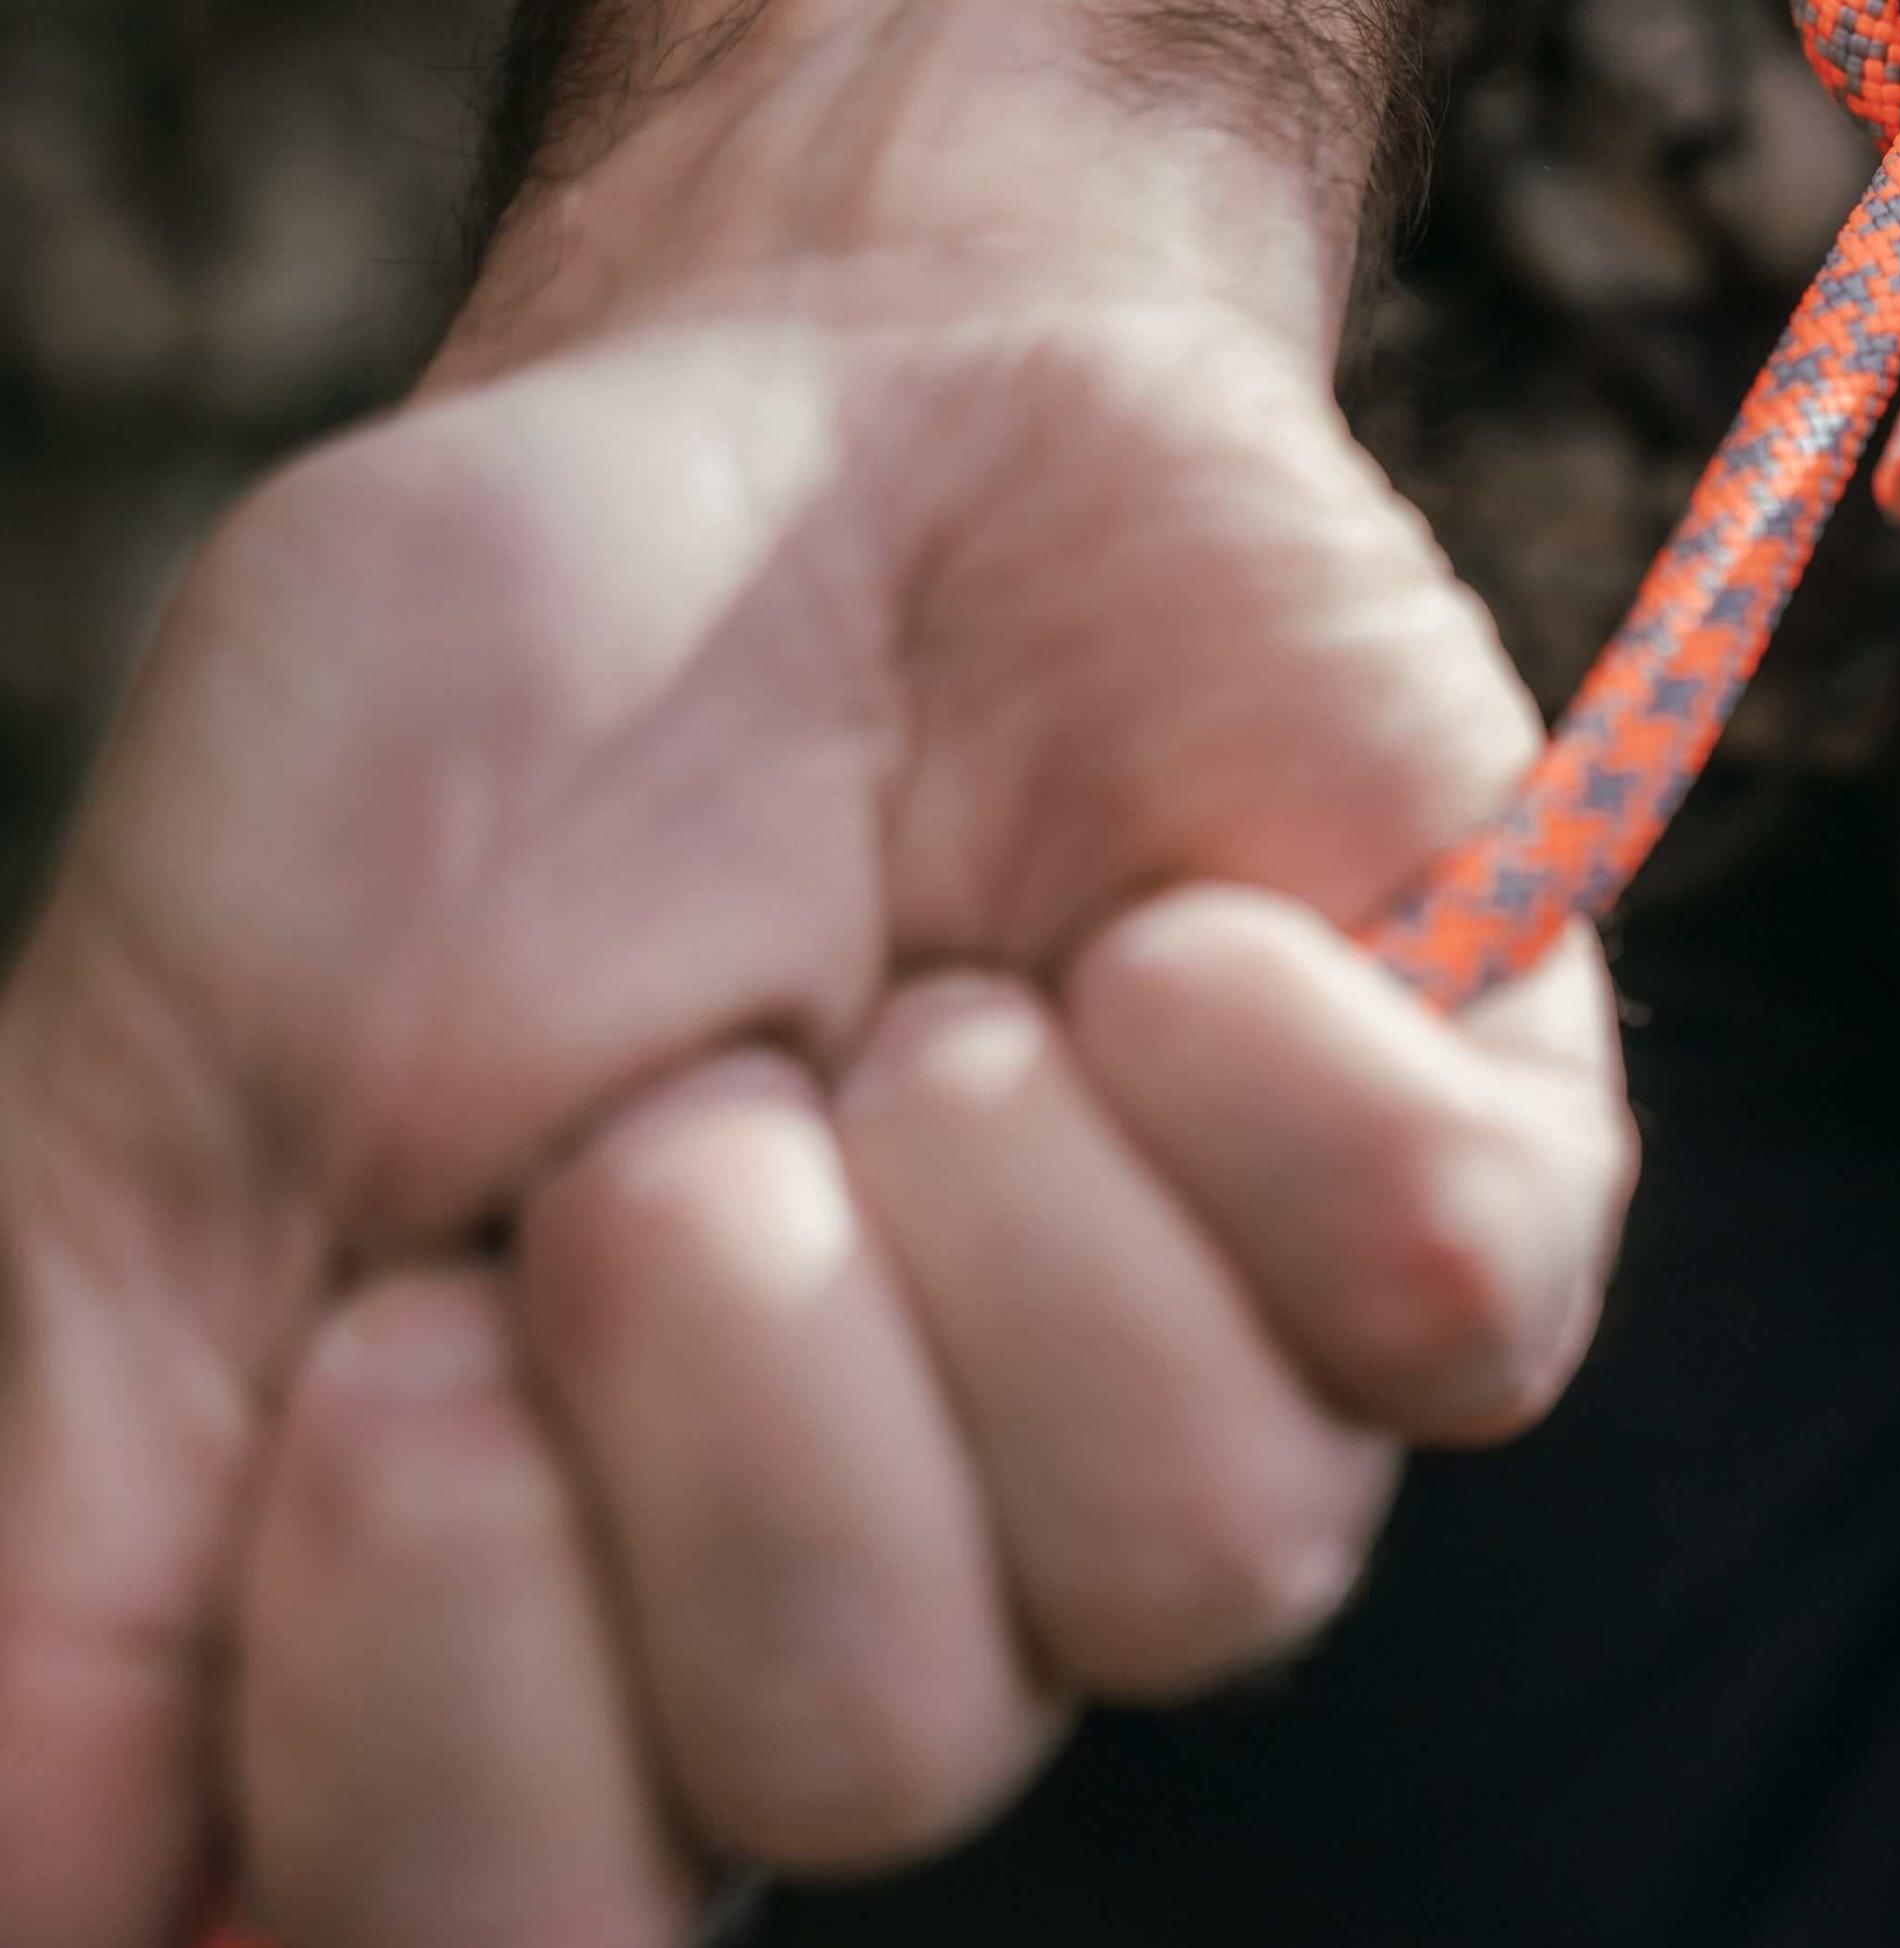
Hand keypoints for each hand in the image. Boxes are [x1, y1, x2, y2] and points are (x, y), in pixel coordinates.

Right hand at [0, 66, 1630, 1944]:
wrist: (806, 392)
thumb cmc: (487, 735)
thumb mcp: (187, 1059)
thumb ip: (88, 1472)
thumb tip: (55, 1902)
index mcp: (597, 1602)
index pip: (539, 1933)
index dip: (441, 1690)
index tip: (393, 1337)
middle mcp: (938, 1562)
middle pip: (873, 1751)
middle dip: (731, 1360)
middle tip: (676, 1099)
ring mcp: (1228, 1383)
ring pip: (1207, 1558)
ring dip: (994, 1203)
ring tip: (919, 996)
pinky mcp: (1472, 1185)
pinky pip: (1455, 1301)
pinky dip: (1275, 1082)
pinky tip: (1160, 930)